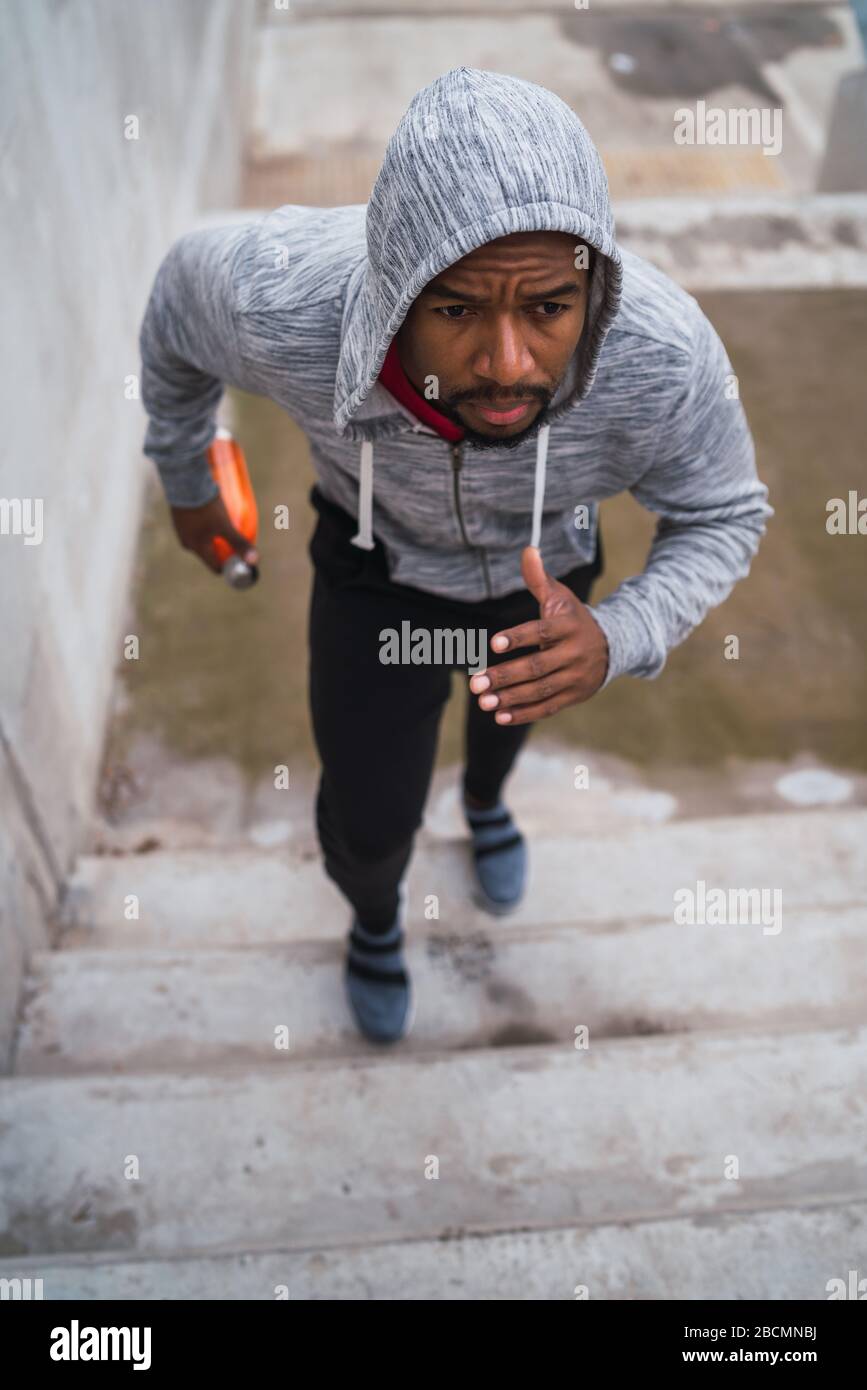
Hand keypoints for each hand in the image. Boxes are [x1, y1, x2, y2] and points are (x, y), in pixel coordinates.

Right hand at [169, 495, 258, 575]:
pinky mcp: (180, 517)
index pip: (216, 567)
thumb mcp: (225, 525)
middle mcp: (186, 543)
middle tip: (236, 538)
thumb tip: (253, 561)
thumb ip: (238, 543)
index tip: (241, 557)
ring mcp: (181, 530)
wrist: (184, 481)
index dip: (230, 565)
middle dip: (224, 549)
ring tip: (225, 524)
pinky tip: (213, 515)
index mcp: (196, 548)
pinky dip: (206, 526)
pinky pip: (196, 528)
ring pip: (203, 540)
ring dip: (215, 536)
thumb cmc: (205, 506)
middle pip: (210, 554)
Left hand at [469, 546, 608, 724]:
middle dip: (504, 676)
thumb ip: (539, 579)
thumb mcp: (559, 597)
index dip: (518, 638)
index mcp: (568, 627)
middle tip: (475, 684)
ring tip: (483, 701)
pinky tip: (500, 716)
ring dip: (510, 698)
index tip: (492, 644)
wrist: (612, 646)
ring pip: (540, 690)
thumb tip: (528, 550)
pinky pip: (548, 708)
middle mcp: (574, 654)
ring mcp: (575, 677)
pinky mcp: (574, 696)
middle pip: (537, 668)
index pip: (541, 632)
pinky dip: (524, 713)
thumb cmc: (572, 618)